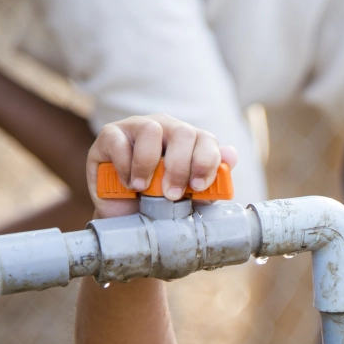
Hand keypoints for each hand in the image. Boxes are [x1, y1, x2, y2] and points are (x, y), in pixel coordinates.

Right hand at [85, 114, 237, 218]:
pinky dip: (124, 166)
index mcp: (190, 141)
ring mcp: (138, 127)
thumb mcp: (189, 197)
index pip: (207, 139)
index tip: (198, 188)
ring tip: (144, 188)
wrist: (125, 215)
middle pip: (183, 132)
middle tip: (171, 194)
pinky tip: (127, 183)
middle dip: (179, 167)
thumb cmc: (159, 202)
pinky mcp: (111, 134)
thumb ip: (212, 180)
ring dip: (149, 165)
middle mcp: (166, 128)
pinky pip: (119, 141)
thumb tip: (232, 155)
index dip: (205, 162)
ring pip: (151, 130)